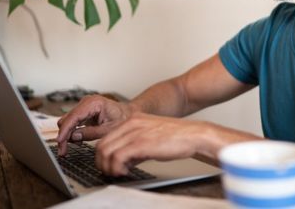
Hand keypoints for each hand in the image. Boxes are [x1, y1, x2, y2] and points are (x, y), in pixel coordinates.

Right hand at [56, 95, 132, 155]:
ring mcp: (84, 106)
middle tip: (63, 151)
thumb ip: (91, 133)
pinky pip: (72, 122)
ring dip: (68, 135)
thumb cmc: (122, 119)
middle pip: (67, 119)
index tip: (59, 142)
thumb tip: (73, 137)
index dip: (65, 130)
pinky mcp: (83, 112)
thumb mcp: (108, 129)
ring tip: (70, 148)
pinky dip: (72, 133)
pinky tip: (78, 142)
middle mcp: (86, 102)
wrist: (128, 114)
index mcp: (93, 103)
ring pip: (67, 121)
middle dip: (64, 135)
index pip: (73, 117)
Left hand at [95, 112, 210, 175]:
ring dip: (109, 167)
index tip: (111, 165)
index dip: (104, 155)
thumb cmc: (176, 137)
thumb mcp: (150, 136)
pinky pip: (117, 157)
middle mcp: (130, 124)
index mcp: (132, 120)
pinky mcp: (140, 143)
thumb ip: (135, 145)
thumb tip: (124, 161)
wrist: (193, 134)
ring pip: (105, 152)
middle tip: (113, 172)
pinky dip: (117, 168)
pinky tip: (126, 171)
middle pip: (101, 146)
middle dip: (103, 163)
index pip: (105, 138)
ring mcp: (134, 132)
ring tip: (120, 173)